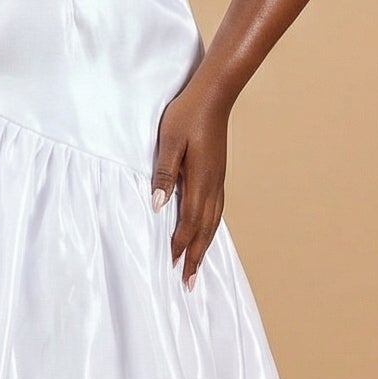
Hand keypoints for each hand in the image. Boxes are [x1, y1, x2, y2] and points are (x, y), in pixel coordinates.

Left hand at [150, 78, 231, 286]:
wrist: (214, 94)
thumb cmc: (187, 114)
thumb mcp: (168, 142)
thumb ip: (164, 174)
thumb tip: (159, 206)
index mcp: (200, 179)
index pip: (189, 222)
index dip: (180, 245)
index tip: (172, 266)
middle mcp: (213, 185)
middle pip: (205, 229)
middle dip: (195, 257)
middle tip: (189, 284)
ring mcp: (218, 180)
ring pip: (213, 222)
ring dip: (204, 246)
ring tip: (197, 266)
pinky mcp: (218, 174)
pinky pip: (216, 210)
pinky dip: (210, 229)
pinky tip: (206, 233)